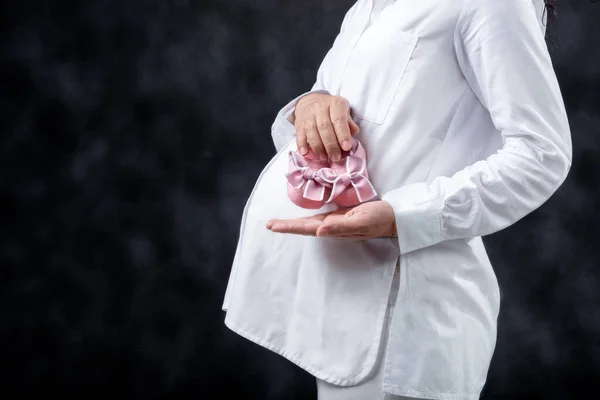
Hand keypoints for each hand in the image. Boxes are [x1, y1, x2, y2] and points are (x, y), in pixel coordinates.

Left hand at [266, 201, 396, 239]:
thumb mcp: (361, 221)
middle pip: (305, 227)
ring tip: (279, 223)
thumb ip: (340, 226)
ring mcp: (336, 222)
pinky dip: (307, 218)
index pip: (307, 228)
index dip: (289, 226)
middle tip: (269, 224)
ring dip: (294, 223)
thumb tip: (318, 231)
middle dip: (287, 226)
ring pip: (310, 223)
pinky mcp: (341, 216)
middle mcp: (332, 226)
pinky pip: (320, 217)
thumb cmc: (379, 218)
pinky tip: (302, 218)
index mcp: (334, 228)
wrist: (395, 217)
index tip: (273, 226)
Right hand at [294, 93, 359, 161]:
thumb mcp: (344, 112)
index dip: (343, 134)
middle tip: (335, 158)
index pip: (339, 119)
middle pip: (324, 127)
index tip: (346, 147)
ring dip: (317, 147)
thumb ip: (349, 123)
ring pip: (311, 131)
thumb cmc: (331, 110)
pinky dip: (301, 144)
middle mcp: (320, 107)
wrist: (310, 102)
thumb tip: (354, 132)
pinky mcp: (299, 122)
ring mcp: (308, 114)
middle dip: (330, 145)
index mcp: (335, 104)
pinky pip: (299, 134)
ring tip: (323, 158)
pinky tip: (305, 153)